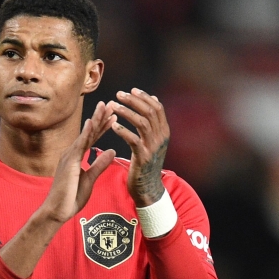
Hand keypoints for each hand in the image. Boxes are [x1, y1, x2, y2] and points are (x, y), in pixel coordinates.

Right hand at [39, 101, 117, 222]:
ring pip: (85, 134)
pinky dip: (86, 133)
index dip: (102, 127)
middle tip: (110, 104)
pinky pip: (79, 145)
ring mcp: (69, 156)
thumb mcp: (90, 179)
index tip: (113, 117)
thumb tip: (111, 151)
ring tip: (105, 106)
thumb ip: (100, 164)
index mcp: (76, 156)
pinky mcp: (69, 162)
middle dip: (100, 118)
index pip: (92, 138)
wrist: (57, 211)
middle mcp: (71, 153)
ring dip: (95, 120)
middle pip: (89, 132)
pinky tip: (92, 122)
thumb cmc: (71, 198)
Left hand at [108, 88, 169, 206]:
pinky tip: (113, 126)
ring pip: (142, 122)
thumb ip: (154, 122)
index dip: (145, 97)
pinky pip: (133, 140)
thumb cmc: (147, 164)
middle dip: (133, 100)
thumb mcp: (154, 141)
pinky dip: (123, 130)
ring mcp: (153, 147)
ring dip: (126, 112)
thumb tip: (154, 98)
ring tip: (113, 106)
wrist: (148, 189)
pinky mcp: (143, 158)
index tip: (131, 90)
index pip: (157, 107)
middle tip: (119, 95)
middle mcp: (161, 138)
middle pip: (149, 111)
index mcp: (164, 132)